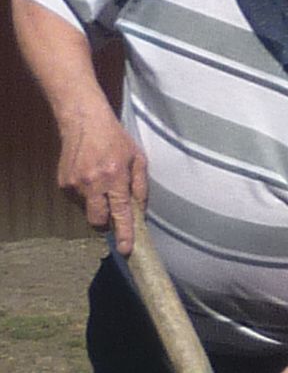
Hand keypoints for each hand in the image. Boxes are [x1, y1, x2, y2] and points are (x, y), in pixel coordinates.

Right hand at [57, 107, 147, 253]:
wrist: (83, 121)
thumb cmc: (116, 139)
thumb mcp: (138, 159)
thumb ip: (140, 187)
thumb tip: (140, 212)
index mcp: (115, 177)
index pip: (121, 213)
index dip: (124, 234)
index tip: (125, 250)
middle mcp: (93, 183)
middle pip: (98, 221)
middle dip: (107, 223)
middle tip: (113, 212)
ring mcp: (74, 184)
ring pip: (87, 211)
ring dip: (96, 205)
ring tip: (101, 182)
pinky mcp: (62, 184)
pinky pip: (77, 201)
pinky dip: (86, 196)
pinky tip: (90, 178)